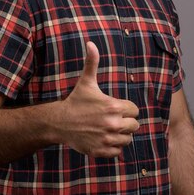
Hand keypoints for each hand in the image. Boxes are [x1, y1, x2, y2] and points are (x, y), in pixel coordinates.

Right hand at [59, 41, 139, 157]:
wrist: (59, 122)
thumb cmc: (75, 101)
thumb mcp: (86, 82)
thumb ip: (92, 62)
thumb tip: (90, 43)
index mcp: (113, 107)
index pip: (134, 110)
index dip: (125, 109)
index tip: (112, 108)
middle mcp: (113, 124)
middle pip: (134, 126)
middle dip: (125, 122)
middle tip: (110, 119)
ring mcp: (108, 139)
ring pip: (128, 139)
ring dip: (120, 135)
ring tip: (106, 128)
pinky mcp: (102, 151)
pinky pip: (118, 151)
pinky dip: (113, 147)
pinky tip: (102, 138)